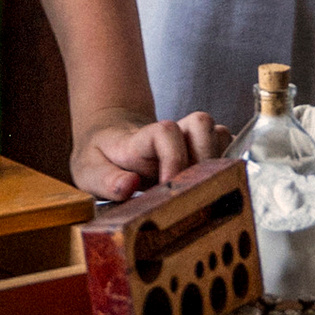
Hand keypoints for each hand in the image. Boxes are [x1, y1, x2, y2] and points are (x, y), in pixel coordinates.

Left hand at [72, 108, 225, 203]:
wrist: (110, 138)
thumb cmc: (101, 157)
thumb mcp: (89, 171)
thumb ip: (107, 180)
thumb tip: (129, 186)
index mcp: (140, 140)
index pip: (166, 132)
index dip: (174, 158)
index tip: (168, 186)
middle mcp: (170, 134)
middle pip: (202, 125)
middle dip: (203, 160)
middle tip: (189, 189)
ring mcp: (188, 138)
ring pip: (219, 133)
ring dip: (216, 161)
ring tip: (200, 186)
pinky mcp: (201, 146)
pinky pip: (226, 144)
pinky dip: (225, 162)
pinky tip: (208, 182)